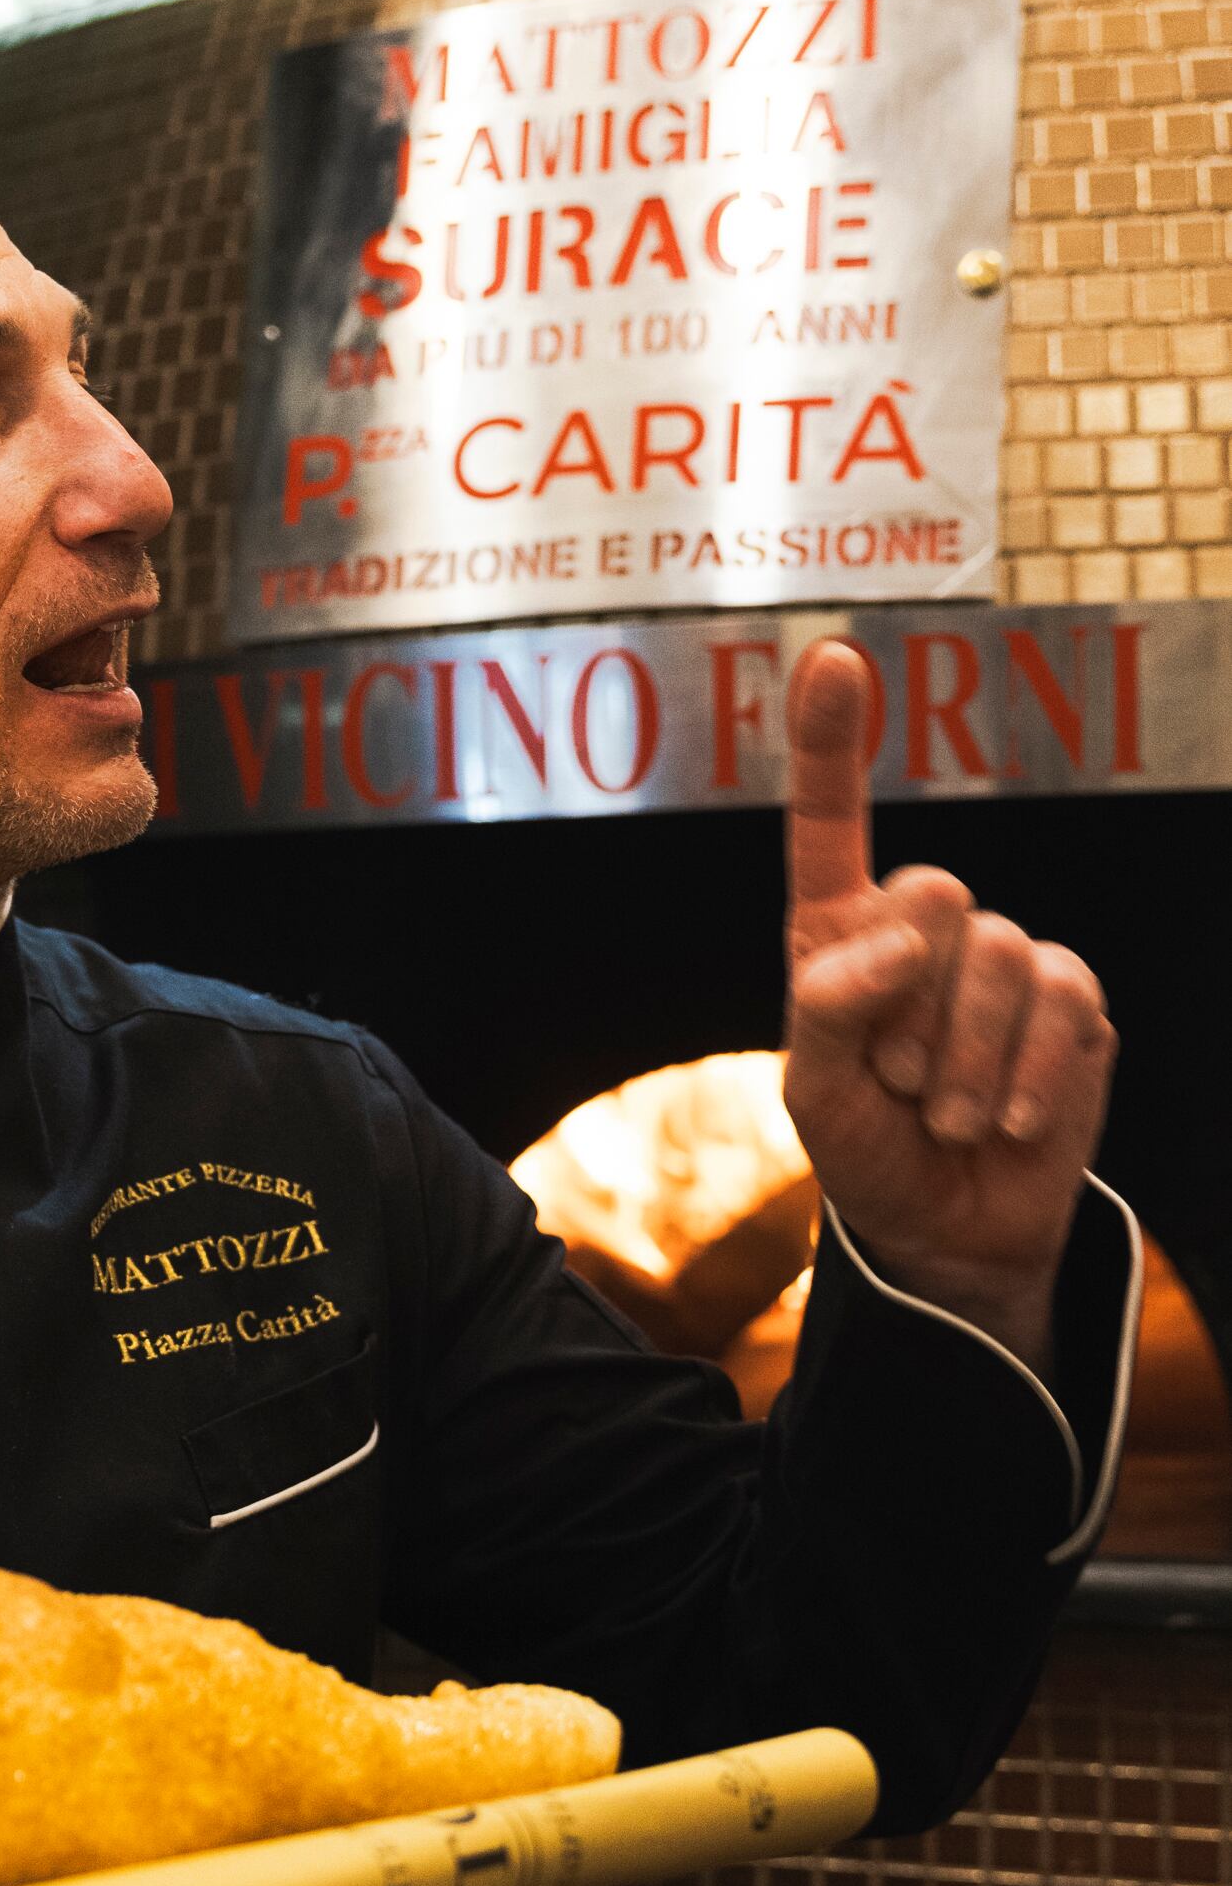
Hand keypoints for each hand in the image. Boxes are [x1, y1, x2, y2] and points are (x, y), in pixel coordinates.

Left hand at [781, 638, 1113, 1372]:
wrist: (950, 1228)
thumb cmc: (869, 1151)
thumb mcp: (813, 1093)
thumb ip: (827, 1007)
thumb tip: (898, 940)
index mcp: (840, 932)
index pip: (830, 823)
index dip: (831, 741)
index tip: (832, 656)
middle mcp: (924, 928)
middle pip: (933, 893)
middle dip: (912, 1007)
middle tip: (902, 1082)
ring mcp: (1006, 960)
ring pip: (1001, 957)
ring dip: (968, 1062)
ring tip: (949, 1115)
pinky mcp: (1071, 1002)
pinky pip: (1065, 1005)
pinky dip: (1030, 1078)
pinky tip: (1012, 1123)